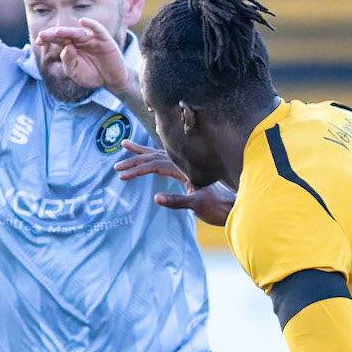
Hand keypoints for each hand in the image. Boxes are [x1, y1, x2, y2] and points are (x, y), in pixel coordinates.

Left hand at [33, 16, 131, 96]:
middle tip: (43, 35)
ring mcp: (91, 38)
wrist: (110, 80)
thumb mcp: (75, 72)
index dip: (47, 38)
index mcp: (70, 46)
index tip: (38, 41)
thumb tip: (67, 47)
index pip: (56, 39)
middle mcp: (79, 40)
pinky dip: (91, 24)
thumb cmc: (91, 75)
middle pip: (65, 34)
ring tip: (58, 32)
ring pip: (78, 32)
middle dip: (54, 34)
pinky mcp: (104, 39)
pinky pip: (97, 29)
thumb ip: (68, 61)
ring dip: (68, 31)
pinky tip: (83, 21)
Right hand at [115, 141, 236, 224]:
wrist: (235, 206)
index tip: (122, 176)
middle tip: (116, 166)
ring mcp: (186, 165)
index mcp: (183, 169)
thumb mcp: (197, 205)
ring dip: (141, 152)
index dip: (137, 170)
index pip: (154, 165)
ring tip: (125, 144)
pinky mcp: (188, 170)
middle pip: (153, 157)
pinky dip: (153, 155)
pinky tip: (150, 154)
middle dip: (134, 161)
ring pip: (158, 154)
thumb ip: (177, 201)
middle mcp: (183, 163)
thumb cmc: (218, 207)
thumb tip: (155, 198)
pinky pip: (166, 158)